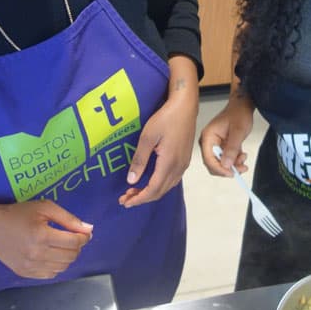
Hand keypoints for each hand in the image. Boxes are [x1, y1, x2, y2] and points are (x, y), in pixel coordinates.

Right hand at [0, 200, 92, 279]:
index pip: (74, 242)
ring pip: (63, 267)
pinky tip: (50, 255)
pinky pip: (51, 274)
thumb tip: (88, 229)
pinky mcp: (26, 274)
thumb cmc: (18, 214)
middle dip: (77, 247)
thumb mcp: (44, 207)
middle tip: (72, 238)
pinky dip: (56, 266)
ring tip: (60, 245)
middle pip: (71, 256)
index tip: (84, 233)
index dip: (84, 237)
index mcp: (42, 236)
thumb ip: (68, 218)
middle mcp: (37, 254)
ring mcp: (30, 267)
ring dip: (67, 257)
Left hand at [119, 91, 197, 206]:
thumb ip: (139, 160)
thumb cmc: (166, 118)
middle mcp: (178, 167)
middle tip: (125, 198)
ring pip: (167, 187)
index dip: (138, 199)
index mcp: (169, 163)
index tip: (125, 202)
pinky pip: (172, 180)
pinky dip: (159, 185)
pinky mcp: (184, 159)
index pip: (153, 190)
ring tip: (134, 191)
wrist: (185, 107)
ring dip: (151, 192)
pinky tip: (150, 181)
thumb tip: (131, 180)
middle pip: (160, 192)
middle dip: (142, 198)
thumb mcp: (147, 138)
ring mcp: (183, 164)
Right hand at [198, 98, 253, 176]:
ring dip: (233, 165)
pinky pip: (226, 159)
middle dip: (227, 168)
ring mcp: (215, 145)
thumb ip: (232, 148)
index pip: (208, 158)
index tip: (231, 173)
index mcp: (208, 136)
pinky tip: (242, 155)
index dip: (219, 168)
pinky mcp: (222, 147)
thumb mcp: (238, 131)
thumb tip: (226, 165)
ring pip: (221, 163)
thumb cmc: (239, 114)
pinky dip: (235, 161)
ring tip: (244, 158)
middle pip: (213, 163)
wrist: (242, 106)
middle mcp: (209, 142)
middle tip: (241, 168)